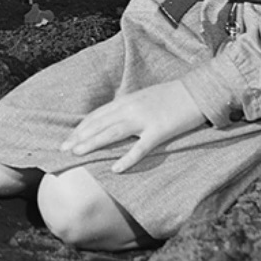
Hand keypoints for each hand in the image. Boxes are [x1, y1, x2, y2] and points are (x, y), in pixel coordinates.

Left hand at [63, 80, 207, 173]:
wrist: (197, 91)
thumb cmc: (171, 96)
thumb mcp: (143, 99)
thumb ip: (127, 109)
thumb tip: (112, 122)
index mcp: (126, 101)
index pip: (96, 115)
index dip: (81, 128)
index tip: (68, 138)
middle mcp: (130, 108)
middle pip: (100, 124)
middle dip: (80, 136)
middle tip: (63, 149)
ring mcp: (144, 119)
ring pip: (112, 133)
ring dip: (93, 143)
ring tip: (78, 153)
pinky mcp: (160, 131)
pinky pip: (141, 147)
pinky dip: (127, 158)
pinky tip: (115, 169)